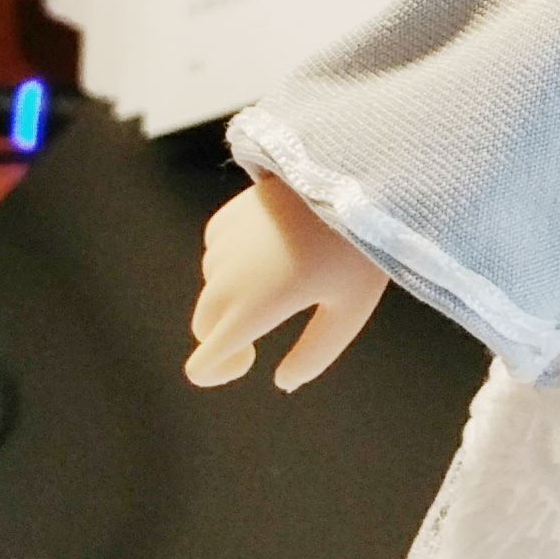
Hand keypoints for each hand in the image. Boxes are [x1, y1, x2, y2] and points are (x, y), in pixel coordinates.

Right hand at [188, 175, 389, 392]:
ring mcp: (220, 247)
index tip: (250, 359)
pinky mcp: (223, 219)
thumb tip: (284, 381)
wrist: (349, 177)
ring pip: (211, 289)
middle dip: (227, 335)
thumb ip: (312, 356)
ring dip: (233, 295)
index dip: (218, 372)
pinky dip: (233, 263)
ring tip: (283, 275)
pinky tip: (270, 249)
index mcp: (251, 311)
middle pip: (204, 327)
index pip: (203, 363)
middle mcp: (225, 281)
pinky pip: (215, 256)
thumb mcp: (346, 313)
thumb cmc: (356, 251)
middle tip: (272, 323)